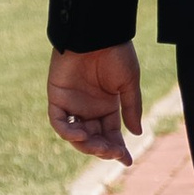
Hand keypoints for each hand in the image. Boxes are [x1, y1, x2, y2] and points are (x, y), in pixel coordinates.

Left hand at [48, 42, 141, 161]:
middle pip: (94, 138)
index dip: (118, 148)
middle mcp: (89, 108)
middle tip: (112, 151)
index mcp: (107, 106)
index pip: (111, 134)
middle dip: (103, 148)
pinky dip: (67, 132)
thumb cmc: (116, 54)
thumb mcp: (128, 83)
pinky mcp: (57, 97)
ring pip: (76, 135)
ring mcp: (72, 104)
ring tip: (99, 146)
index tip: (127, 161)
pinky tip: (81, 135)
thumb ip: (131, 108)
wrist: (97, 33)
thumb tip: (136, 134)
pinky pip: (59, 121)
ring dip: (86, 144)